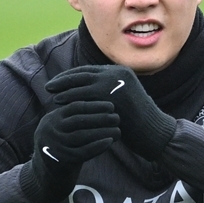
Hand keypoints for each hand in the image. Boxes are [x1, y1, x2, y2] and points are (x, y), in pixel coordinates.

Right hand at [24, 100, 119, 202]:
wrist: (47, 176)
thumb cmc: (62, 148)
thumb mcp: (62, 130)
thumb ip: (75, 119)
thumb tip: (104, 107)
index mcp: (51, 118)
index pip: (75, 107)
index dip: (94, 105)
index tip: (111, 106)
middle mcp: (50, 130)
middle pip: (79, 120)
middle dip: (101, 118)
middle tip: (117, 118)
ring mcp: (55, 145)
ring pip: (82, 135)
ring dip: (102, 131)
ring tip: (118, 130)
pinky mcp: (61, 160)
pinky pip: (83, 152)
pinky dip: (98, 146)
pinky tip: (110, 142)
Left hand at [46, 65, 175, 161]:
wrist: (154, 132)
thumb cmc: (137, 121)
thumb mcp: (123, 100)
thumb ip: (107, 92)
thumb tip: (87, 89)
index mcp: (120, 72)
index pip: (89, 70)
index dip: (71, 76)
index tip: (58, 81)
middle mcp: (117, 74)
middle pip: (83, 73)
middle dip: (64, 80)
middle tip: (49, 86)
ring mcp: (115, 84)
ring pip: (82, 83)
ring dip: (64, 88)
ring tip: (52, 94)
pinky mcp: (112, 96)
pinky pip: (85, 96)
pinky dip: (70, 98)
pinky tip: (61, 103)